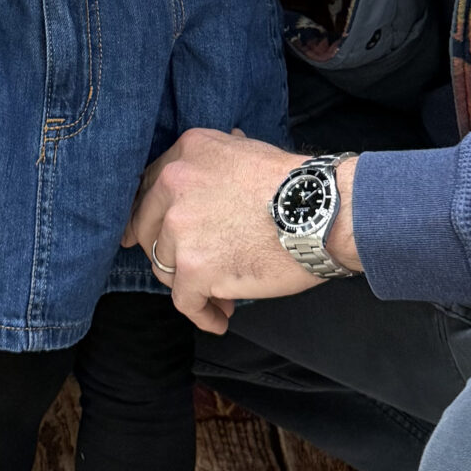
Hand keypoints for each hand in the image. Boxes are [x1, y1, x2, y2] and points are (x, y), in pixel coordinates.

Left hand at [125, 129, 363, 333]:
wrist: (321, 211)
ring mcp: (181, 228)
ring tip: (218, 297)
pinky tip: (219, 320)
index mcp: (185, 154)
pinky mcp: (194, 268)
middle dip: (163, 253)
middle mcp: (174, 186)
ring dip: (188, 285)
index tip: (149, 235)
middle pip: (149, 230)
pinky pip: (184, 301)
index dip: (151, 218)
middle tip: (183, 271)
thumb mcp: (247, 150)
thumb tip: (220, 151)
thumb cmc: (295, 183)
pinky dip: (201, 314)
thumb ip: (219, 157)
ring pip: (165, 268)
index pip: (149, 190)